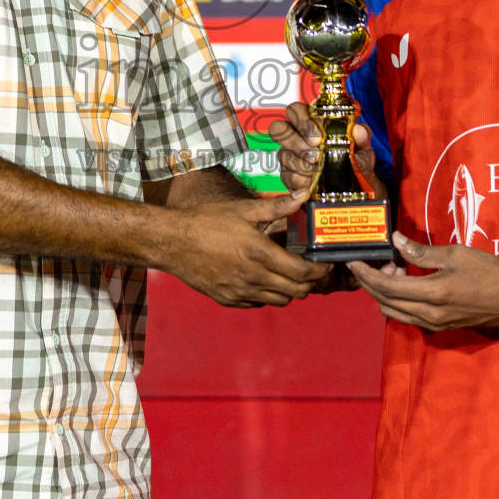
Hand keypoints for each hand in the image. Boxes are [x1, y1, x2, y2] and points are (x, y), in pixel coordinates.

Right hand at [167, 191, 331, 307]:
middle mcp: (253, 277)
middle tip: (312, 269)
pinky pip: (259, 303)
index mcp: (260, 253)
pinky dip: (268, 294)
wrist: (173, 242)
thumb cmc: (207, 221)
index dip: (320, 271)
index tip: (325, 264)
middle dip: (311, 282)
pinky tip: (263, 277)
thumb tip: (304, 195)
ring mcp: (241, 292)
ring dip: (290, 289)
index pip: (303, 273)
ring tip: (288, 273)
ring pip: (280, 301)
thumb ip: (278, 206)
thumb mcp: (244, 209)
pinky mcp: (229, 299)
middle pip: (297, 292)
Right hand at [269, 102, 386, 197]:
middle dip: (295, 142)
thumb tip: (358, 130)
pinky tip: (315, 183)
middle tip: (315, 156)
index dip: (302, 121)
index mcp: (311, 120)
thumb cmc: (355, 159)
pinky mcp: (287, 175)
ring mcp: (288, 154)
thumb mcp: (362, 146)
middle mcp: (295, 135)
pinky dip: (303, 181)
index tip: (318, 138)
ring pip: (283, 155)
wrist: (354, 186)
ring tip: (320, 172)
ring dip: (302, 165)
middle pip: (278, 128)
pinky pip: (288, 176)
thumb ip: (362, 136)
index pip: (294, 110)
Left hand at [347, 232, 498, 330]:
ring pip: (394, 312)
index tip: (353, 260)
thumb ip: (422, 252)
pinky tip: (407, 282)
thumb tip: (396, 241)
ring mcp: (434, 324)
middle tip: (375, 260)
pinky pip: (408, 316)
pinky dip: (399, 300)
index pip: (385, 287)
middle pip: (384, 302)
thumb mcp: (456, 255)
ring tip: (395, 268)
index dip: (365, 274)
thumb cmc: (491, 273)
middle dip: (371, 282)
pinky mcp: (440, 327)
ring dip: (385, 292)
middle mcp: (428, 315)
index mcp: (432, 295)